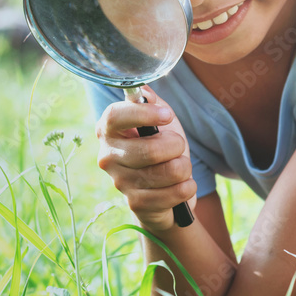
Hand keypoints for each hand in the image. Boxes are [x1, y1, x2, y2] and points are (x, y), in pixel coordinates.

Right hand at [95, 85, 196, 232]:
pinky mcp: (136, 204)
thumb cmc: (161, 148)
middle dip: (176, 146)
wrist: (164, 190)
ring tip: (180, 166)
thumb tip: (142, 91)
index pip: (115, 117)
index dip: (143, 114)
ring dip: (184, 167)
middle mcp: (108, 156)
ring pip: (167, 172)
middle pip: (148, 150)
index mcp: (108, 130)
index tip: (167, 115)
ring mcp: (120, 182)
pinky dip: (187, 187)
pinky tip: (183, 185)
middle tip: (178, 145)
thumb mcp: (159, 120)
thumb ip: (151, 102)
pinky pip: (174, 193)